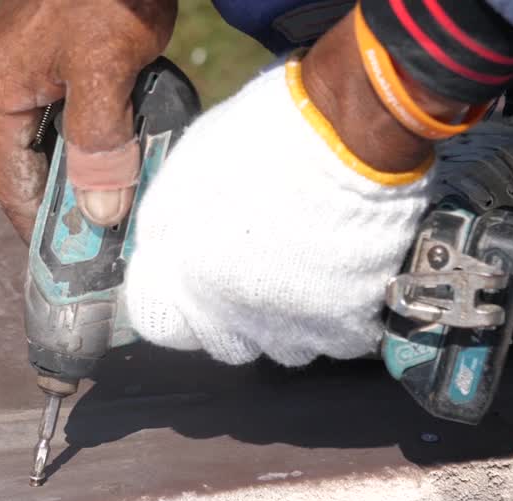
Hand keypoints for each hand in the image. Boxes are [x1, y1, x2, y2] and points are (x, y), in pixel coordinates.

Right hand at [0, 0, 176, 240]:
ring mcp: (28, 76)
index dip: (42, 229)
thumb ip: (100, 145)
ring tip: (126, 205)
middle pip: (33, 169)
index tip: (75, 266)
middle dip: (72, 203)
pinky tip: (133, 156)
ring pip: (57, 146)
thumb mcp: (104, 68)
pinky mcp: (58, 64)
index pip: (11, 185)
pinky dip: (103, 141)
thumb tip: (100, 214)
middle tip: (112, 241)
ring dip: (92, 173)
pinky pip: (76, 119)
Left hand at [124, 11, 440, 366]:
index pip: (159, 323)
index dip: (175, 302)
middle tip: (255, 269)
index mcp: (186, 280)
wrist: (353, 141)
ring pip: (282, 347)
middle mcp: (234, 319)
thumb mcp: (185, 171)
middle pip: (224, 343)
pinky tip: (344, 277)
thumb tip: (162, 251)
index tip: (190, 281)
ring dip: (286, 319)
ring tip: (304, 270)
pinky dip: (339, 317)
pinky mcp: (348, 330)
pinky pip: (336, 339)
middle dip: (231, 315)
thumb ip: (165, 225)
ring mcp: (293, 330)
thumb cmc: (266, 141)